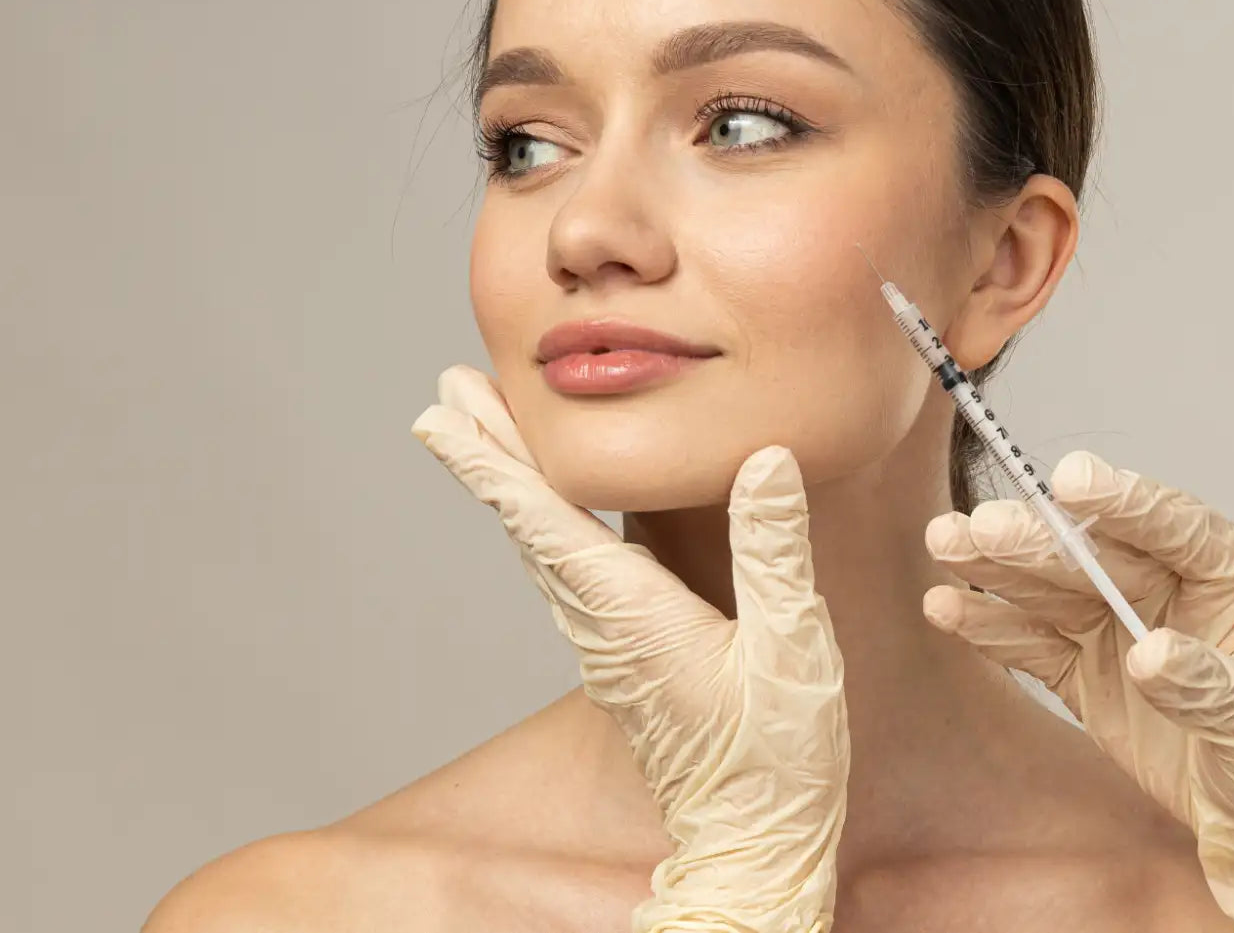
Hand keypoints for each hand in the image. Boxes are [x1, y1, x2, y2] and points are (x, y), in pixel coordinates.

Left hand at [413, 366, 848, 932]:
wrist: (755, 841)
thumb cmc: (776, 757)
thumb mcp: (792, 646)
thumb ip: (772, 550)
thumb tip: (764, 461)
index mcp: (633, 614)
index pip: (546, 521)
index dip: (492, 463)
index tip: (441, 417)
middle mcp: (604, 627)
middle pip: (530, 525)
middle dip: (488, 453)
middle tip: (446, 393)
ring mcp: (610, 647)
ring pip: (545, 550)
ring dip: (513, 484)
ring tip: (486, 429)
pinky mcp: (627, 661)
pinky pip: (572, 577)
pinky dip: (549, 526)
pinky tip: (557, 512)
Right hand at [923, 452, 1233, 932]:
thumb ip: (1210, 687)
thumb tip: (1151, 653)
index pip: (1175, 526)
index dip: (1123, 502)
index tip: (1070, 479)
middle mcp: (1176, 591)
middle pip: (1096, 555)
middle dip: (1036, 540)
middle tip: (980, 527)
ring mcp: (1126, 631)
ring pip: (1054, 589)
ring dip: (998, 569)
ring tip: (945, 545)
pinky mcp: (1092, 676)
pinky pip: (1036, 644)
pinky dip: (992, 626)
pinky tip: (948, 606)